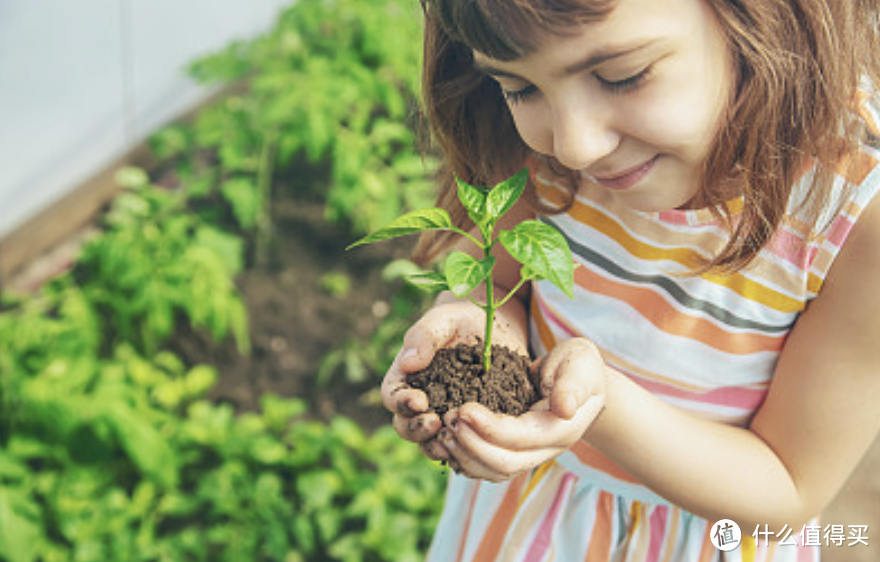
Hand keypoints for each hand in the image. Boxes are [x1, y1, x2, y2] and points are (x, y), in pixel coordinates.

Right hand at [381, 299, 527, 462]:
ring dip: (438, 446)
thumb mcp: (444, 319)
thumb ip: (425, 335)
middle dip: (417, 430)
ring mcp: (443, 417)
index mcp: (405, 378)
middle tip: (435, 424)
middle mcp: (420, 402)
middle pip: (406, 427)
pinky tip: (477, 446)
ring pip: (431, 443)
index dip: (402, 402)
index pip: (392, 397)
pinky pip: (461, 446)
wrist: (494, 328)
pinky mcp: (468, 426)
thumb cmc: (461, 319)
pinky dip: (464, 450)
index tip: (419, 400)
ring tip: (455, 441)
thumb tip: (408, 362)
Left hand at [437, 338, 605, 481]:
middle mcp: (545, 450)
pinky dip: (465, 459)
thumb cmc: (578, 367)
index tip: (463, 409)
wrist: (578, 381)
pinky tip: (446, 442)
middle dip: (471, 445)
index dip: (490, 428)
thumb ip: (573, 385)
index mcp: (560, 429)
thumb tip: (564, 408)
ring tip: (443, 431)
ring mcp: (530, 455)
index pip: (521, 437)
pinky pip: (487, 467)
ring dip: (464, 455)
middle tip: (448, 419)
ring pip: (493, 472)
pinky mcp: (514, 453)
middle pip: (505, 464)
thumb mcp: (580, 364)